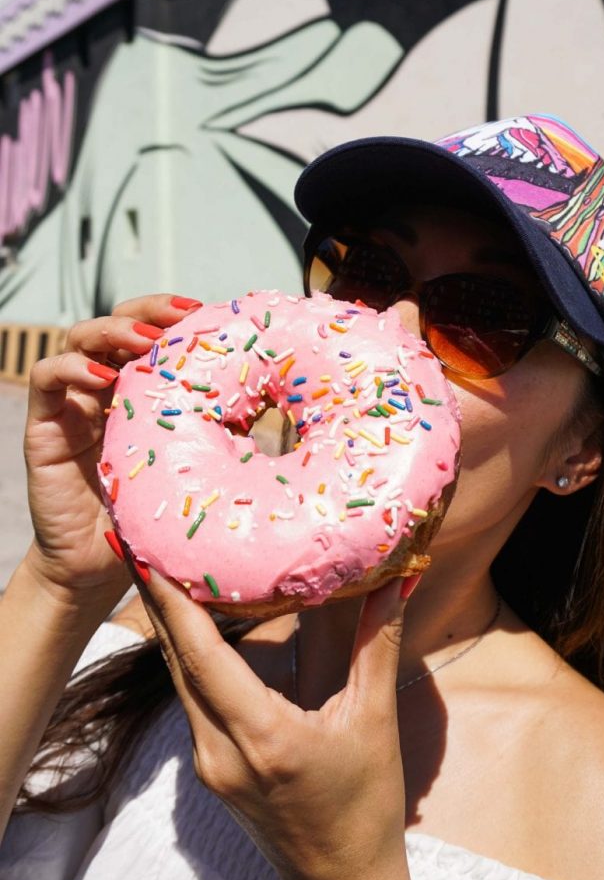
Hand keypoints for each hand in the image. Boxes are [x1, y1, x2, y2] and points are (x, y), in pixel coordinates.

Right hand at [23, 293, 201, 605]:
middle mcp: (106, 385)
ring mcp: (74, 401)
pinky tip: (102, 375)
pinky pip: (47, 377)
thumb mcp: (194, 468)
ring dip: (114, 329)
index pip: (156, 332)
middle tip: (182, 315)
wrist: (98, 569)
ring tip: (144, 340)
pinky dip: (71, 365)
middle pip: (120, 321)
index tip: (211, 313)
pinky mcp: (45, 424)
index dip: (178, 316)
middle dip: (151, 309)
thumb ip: (223, 436)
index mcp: (143, 389)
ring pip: (81, 337)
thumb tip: (281, 412)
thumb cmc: (151, 519)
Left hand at [138, 570, 412, 879]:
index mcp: (263, 737)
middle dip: (157, 599)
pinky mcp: (210, 768)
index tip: (154, 552)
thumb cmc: (367, 805)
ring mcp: (208, 763)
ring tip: (162, 567)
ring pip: (178, 679)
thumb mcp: (375, 721)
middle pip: (176, 661)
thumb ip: (377, 644)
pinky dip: (187, 655)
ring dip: (169, 624)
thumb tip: (394, 577)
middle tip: (145, 538)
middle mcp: (222, 750)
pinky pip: (190, 698)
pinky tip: (190, 623)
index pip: (203, 658)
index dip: (174, 603)